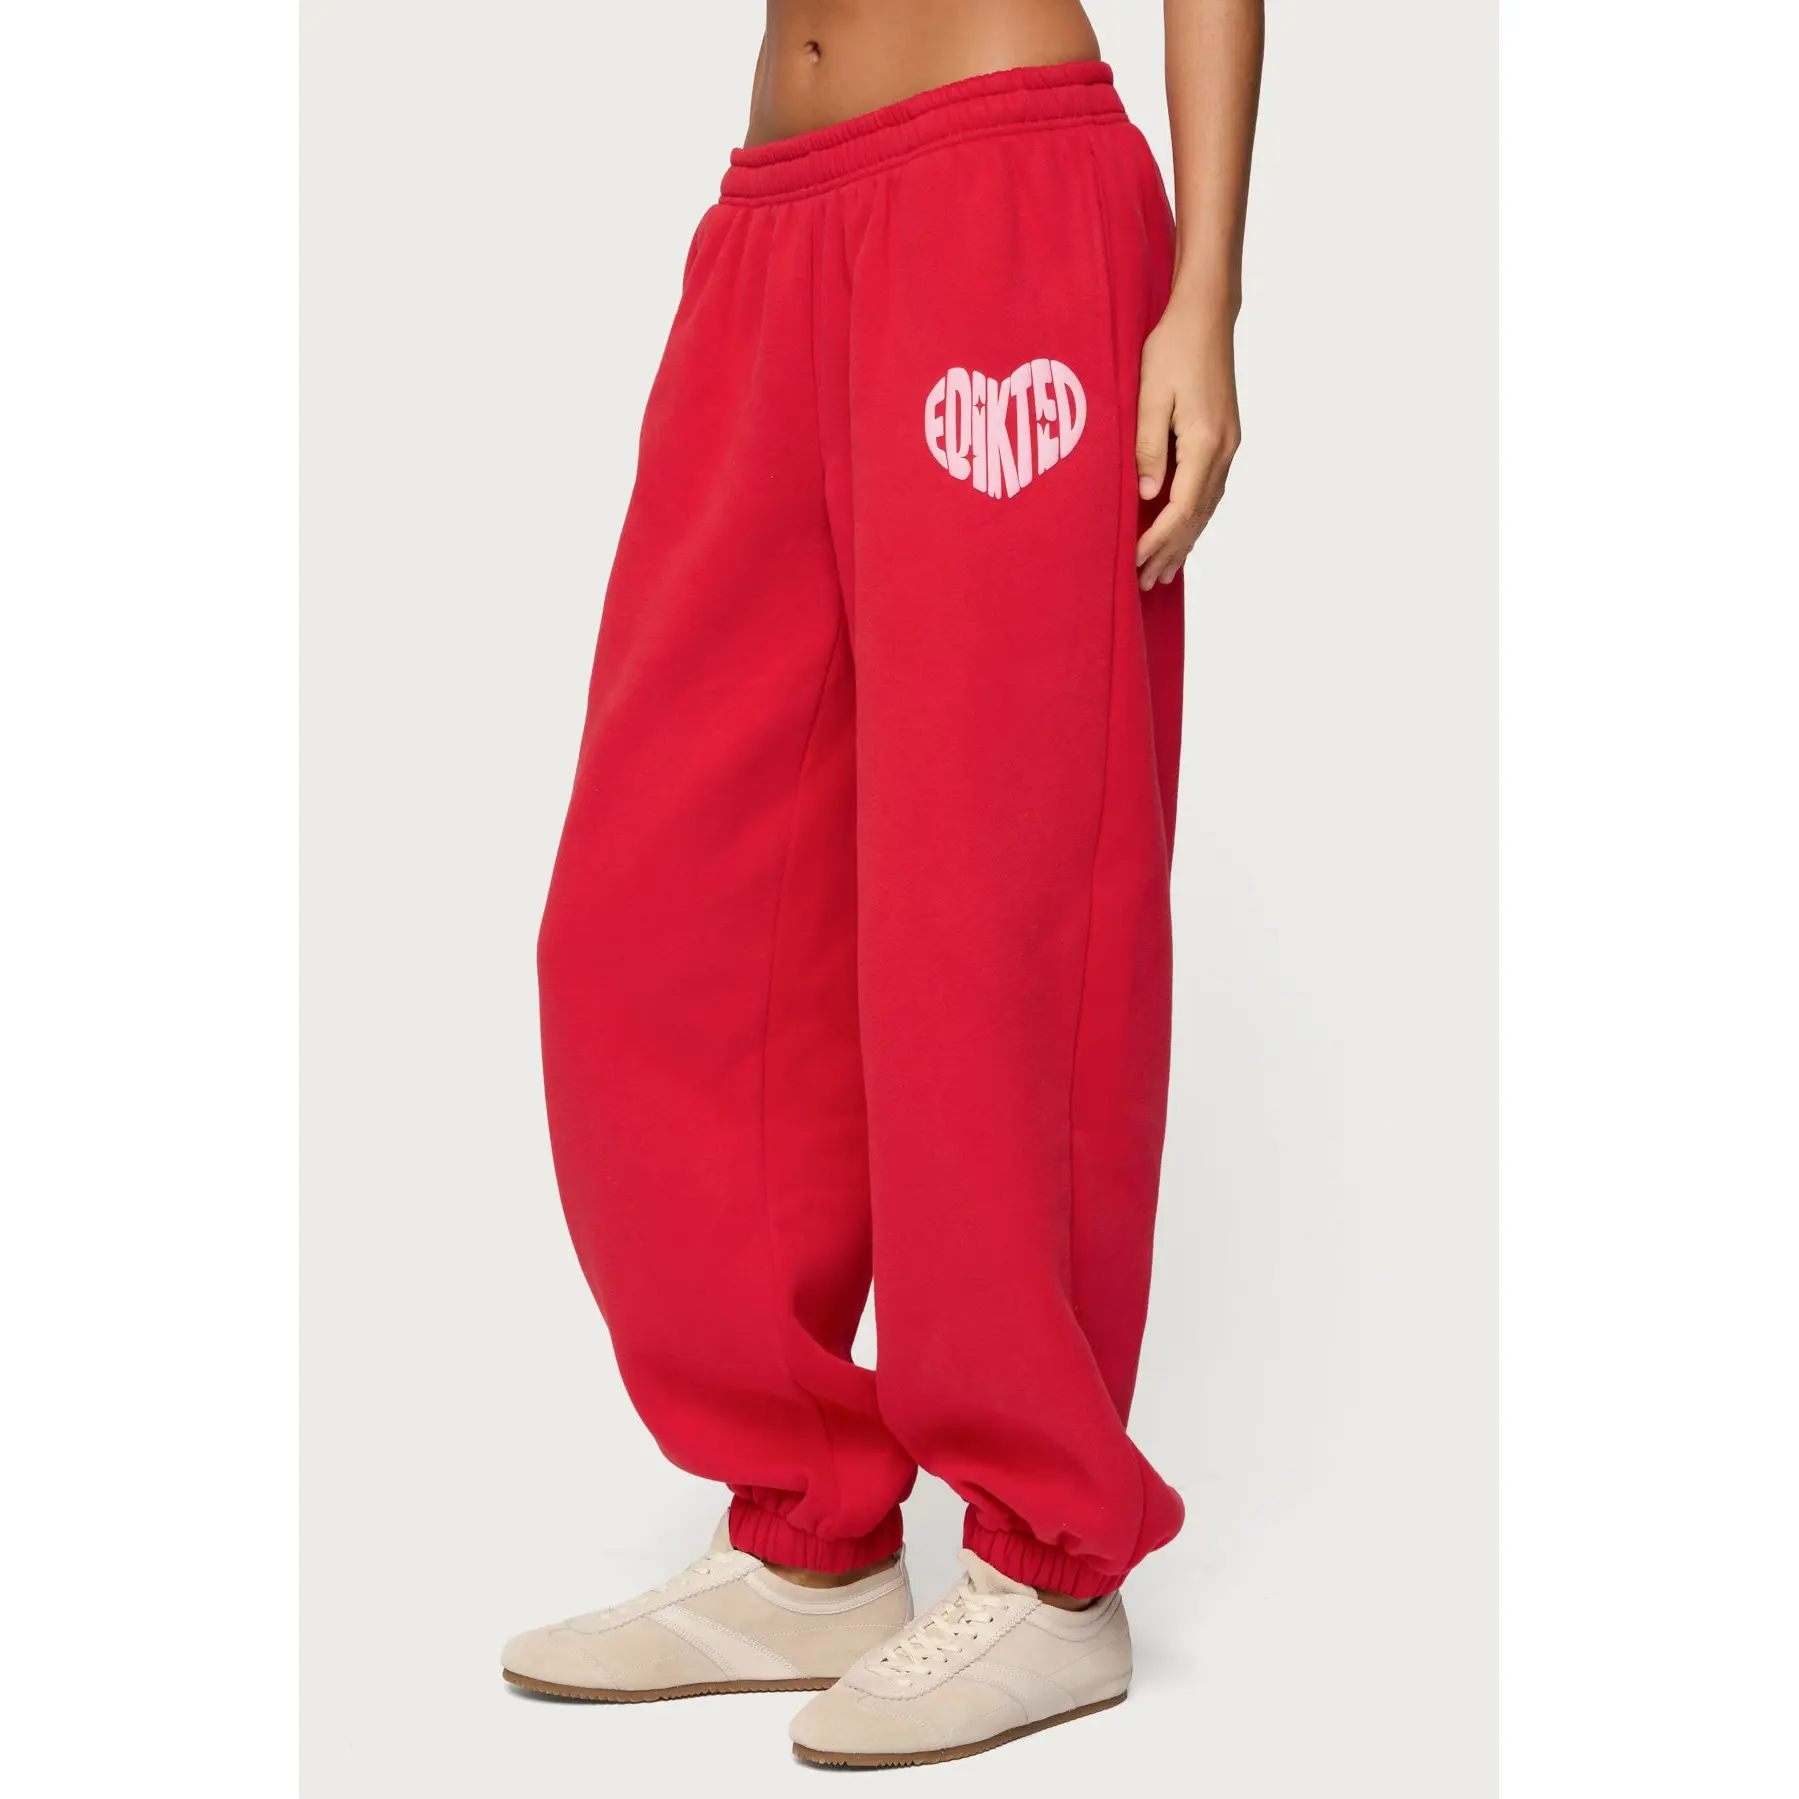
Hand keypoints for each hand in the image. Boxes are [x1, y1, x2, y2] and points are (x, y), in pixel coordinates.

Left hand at [1133, 293, 1241, 590]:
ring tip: (1163, 571)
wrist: (1207, 316)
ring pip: (1207, 508)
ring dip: (1184, 542)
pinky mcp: (1226, 439)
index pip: (1181, 507)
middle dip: (1171, 552)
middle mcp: (1224, 450)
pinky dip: (1195, 519)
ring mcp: (1229, 446)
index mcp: (1205, 443)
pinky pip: (1210, 492)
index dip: (1158, 539)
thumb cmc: (1172, 349)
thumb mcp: (1149, 396)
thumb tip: (1146, 495)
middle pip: (1197, 516)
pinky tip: (1184, 533)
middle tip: (1146, 583)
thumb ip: (1148, 447)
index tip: (1136, 560)